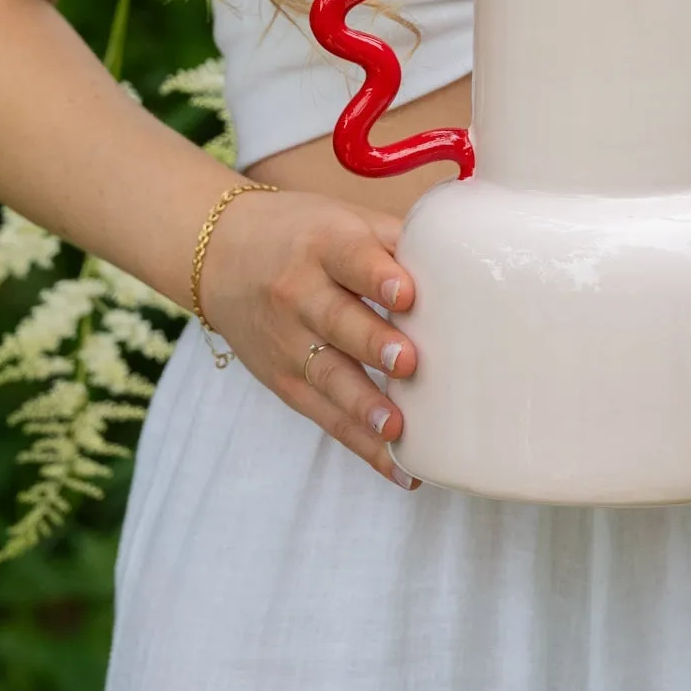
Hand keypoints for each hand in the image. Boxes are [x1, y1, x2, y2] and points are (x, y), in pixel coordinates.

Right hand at [200, 187, 420, 488]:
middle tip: (408, 362)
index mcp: (324, 245)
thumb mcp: (344, 222)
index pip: (350, 258)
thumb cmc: (303, 236)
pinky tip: (399, 469)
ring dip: (362, 405)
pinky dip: (362, 445)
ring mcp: (288, 340)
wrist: (221, 255)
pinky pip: (325, 417)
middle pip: (337, 320)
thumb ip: (397, 243)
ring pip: (327, 376)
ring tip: (395, 427)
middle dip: (372, 343)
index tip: (406, 293)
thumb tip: (469, 261)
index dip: (377, 276)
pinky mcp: (284, 381)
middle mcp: (299, 292)